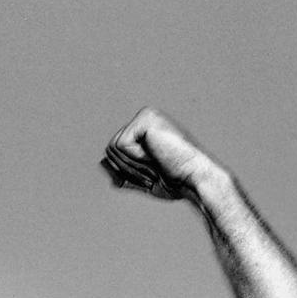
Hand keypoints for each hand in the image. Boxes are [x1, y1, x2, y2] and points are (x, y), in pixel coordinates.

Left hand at [100, 107, 220, 201]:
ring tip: (157, 163)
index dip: (128, 171)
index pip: (114, 153)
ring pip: (112, 148)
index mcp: (144, 130)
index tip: (154, 173)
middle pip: (109, 150)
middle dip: (128, 168)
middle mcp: (144, 118)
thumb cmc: (176, 181)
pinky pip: (121, 144)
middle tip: (156, 169)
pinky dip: (136, 157)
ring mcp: (145, 116)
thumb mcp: (142, 178)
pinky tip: (157, 156)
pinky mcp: (146, 118)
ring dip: (133, 164)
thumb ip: (122, 172)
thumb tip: (101, 163)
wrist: (195, 179)